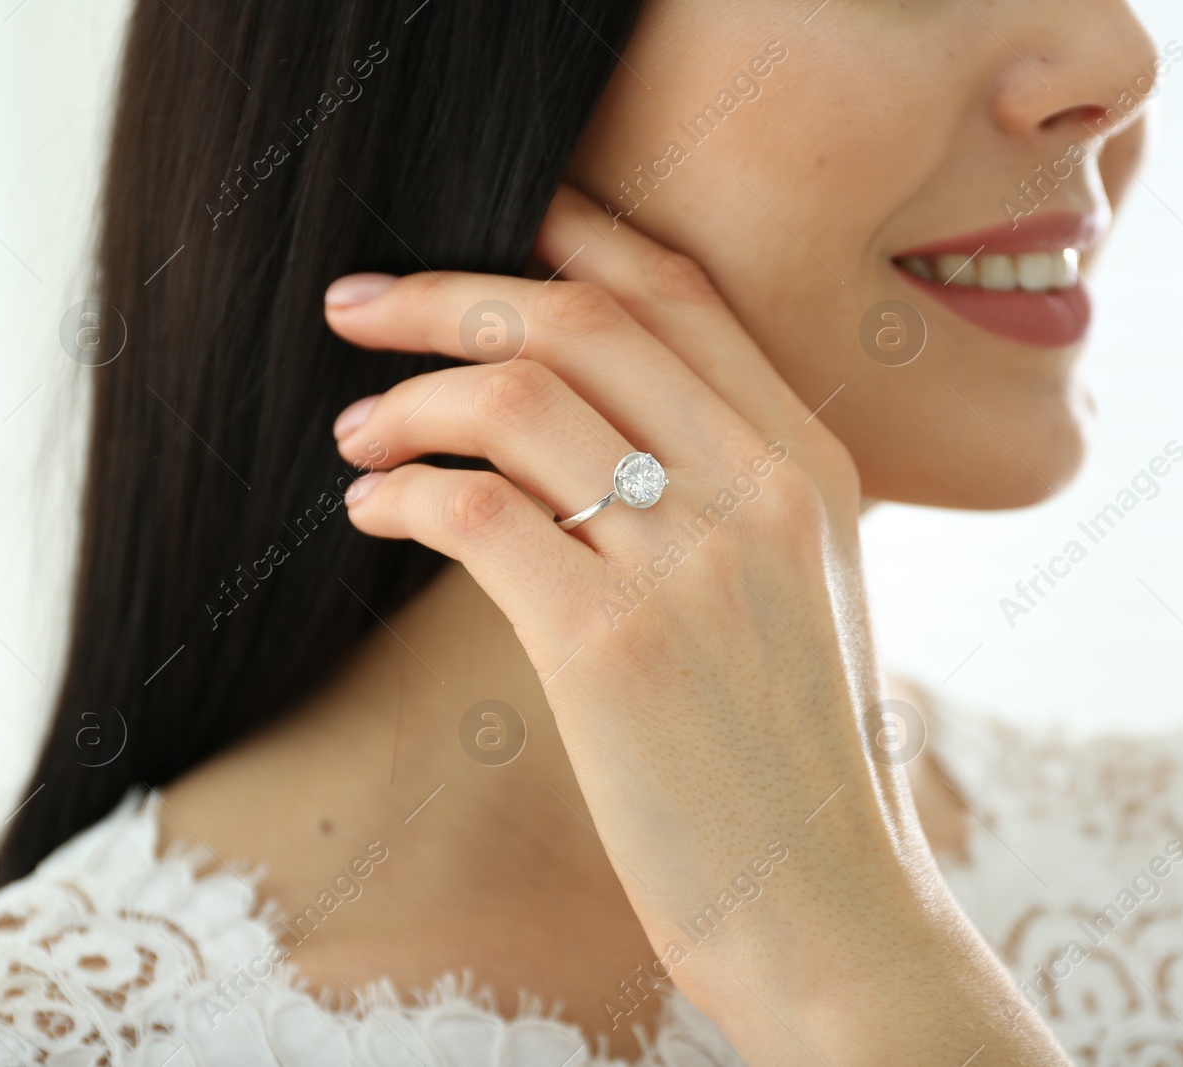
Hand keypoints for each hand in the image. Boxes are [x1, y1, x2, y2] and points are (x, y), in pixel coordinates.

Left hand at [323, 185, 1065, 1064]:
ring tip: (356, 437)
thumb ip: (733, 497)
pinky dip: (402, 495)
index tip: (484, 231)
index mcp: (812, 468)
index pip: (677, 294)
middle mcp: (759, 490)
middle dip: (448, 294)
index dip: (570, 235)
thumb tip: (595, 432)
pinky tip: (375, 513)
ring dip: (408, 401)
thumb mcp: (805, 598)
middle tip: (358, 304)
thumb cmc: (798, 764)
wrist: (827, 906)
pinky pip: (474, 512)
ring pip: (514, 402)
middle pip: (580, 319)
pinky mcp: (612, 647)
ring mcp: (691, 564)